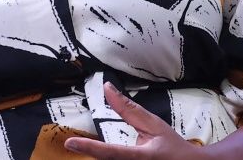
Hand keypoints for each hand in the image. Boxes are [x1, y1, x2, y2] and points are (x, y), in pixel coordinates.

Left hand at [63, 82, 206, 159]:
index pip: (111, 152)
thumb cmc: (172, 146)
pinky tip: (101, 151)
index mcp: (141, 157)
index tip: (70, 143)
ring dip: (99, 154)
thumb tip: (108, 89)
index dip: (90, 147)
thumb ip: (129, 109)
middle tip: (76, 144)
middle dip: (91, 151)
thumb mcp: (153, 125)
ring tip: (92, 147)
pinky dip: (107, 157)